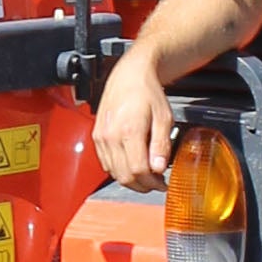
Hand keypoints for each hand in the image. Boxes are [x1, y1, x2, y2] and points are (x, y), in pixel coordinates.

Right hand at [93, 41, 175, 188]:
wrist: (129, 75)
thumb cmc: (147, 92)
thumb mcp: (164, 117)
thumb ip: (161, 145)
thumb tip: (159, 168)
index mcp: (129, 130)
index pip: (138, 171)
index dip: (153, 182)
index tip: (163, 182)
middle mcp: (111, 136)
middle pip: (125, 176)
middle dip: (143, 185)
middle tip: (157, 183)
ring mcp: (101, 137)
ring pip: (114, 173)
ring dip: (131, 180)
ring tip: (146, 175)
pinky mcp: (97, 137)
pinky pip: (106, 164)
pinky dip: (119, 170)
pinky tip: (132, 165)